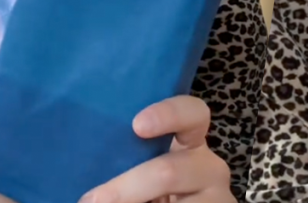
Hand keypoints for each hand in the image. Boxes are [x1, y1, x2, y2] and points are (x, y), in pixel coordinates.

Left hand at [79, 96, 233, 202]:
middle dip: (124, 189)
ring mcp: (218, 196)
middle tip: (92, 200)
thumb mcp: (142, 168)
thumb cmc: (148, 188)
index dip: (168, 115)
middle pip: (168, 171)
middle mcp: (209, 166)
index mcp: (191, 142)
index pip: (193, 113)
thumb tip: (89, 168)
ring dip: (131, 202)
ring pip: (172, 202)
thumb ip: (129, 157)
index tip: (137, 126)